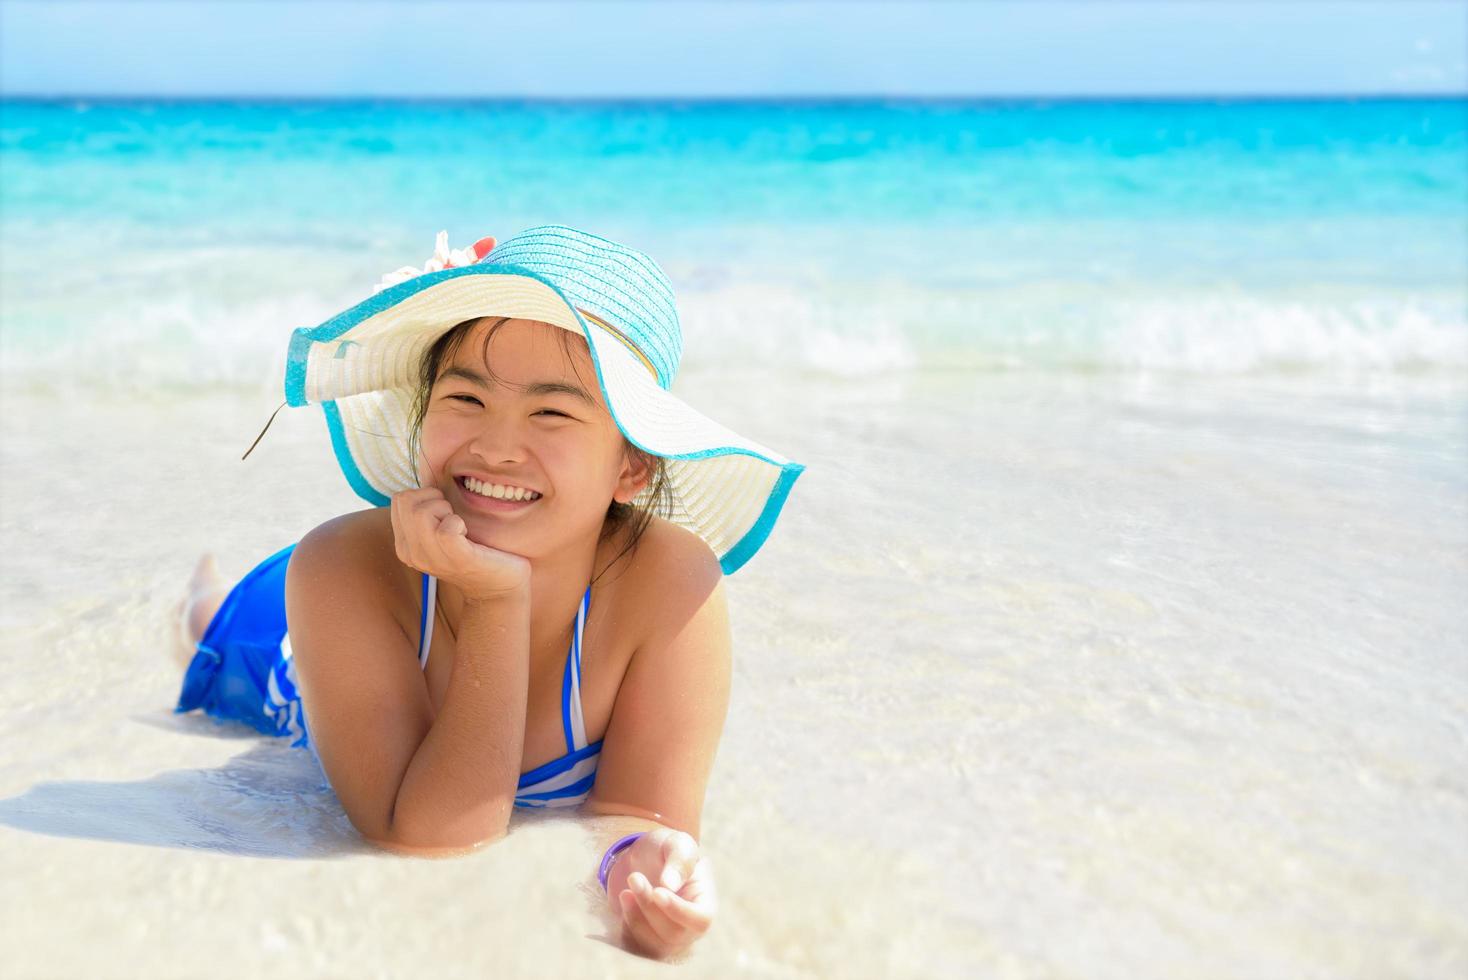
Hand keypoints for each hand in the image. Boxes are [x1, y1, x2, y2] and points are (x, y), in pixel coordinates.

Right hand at [390, 487, 529, 599]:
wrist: (498, 586)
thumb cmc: (474, 551)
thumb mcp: (440, 531)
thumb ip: (426, 512)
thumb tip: (426, 480)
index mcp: (404, 544)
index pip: (399, 499)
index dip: (425, 496)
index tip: (443, 513)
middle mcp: (411, 553)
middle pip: (406, 500)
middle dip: (433, 499)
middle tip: (452, 517)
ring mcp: (431, 558)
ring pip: (421, 512)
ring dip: (447, 510)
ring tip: (459, 527)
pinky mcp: (456, 559)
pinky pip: (446, 529)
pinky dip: (459, 523)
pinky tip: (467, 534)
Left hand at [614, 829, 716, 958]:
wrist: (640, 860)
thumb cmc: (665, 849)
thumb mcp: (676, 843)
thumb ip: (679, 861)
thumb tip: (669, 885)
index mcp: (705, 903)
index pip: (701, 919)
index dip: (679, 911)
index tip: (657, 891)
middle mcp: (689, 928)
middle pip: (674, 933)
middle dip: (650, 907)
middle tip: (634, 877)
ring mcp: (667, 940)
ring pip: (653, 944)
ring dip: (635, 915)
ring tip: (626, 888)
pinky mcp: (644, 944)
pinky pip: (634, 946)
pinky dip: (626, 924)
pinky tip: (625, 899)